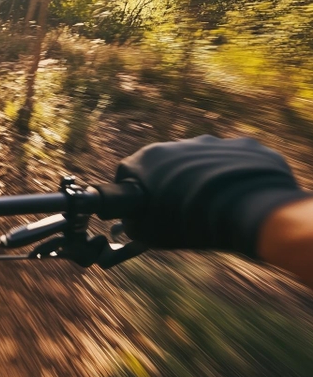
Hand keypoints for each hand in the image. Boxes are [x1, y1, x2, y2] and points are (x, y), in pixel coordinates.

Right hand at [116, 135, 308, 257]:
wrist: (247, 210)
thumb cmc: (188, 223)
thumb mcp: (147, 233)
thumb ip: (132, 222)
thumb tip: (131, 221)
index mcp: (147, 158)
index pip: (129, 174)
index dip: (134, 195)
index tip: (143, 211)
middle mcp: (176, 144)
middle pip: (164, 165)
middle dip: (168, 184)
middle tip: (178, 210)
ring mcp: (212, 142)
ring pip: (200, 161)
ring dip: (201, 179)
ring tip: (211, 205)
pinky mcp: (243, 146)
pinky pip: (233, 161)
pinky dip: (231, 176)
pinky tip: (236, 197)